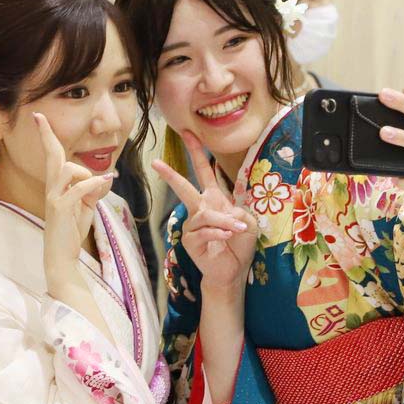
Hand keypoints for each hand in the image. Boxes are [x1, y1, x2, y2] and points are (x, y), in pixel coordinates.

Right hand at [35, 112, 114, 289]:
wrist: (62, 256)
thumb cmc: (71, 231)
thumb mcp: (87, 206)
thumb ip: (93, 190)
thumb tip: (104, 178)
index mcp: (57, 186)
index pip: (53, 157)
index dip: (47, 137)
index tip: (39, 118)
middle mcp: (52, 188)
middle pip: (51, 155)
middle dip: (46, 135)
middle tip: (38, 117)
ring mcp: (54, 198)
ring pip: (67, 168)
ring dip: (85, 174)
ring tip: (94, 189)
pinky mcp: (60, 209)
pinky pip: (79, 189)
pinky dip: (94, 184)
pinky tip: (106, 184)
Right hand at [152, 130, 257, 294]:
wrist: (233, 270)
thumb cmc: (239, 244)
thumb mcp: (248, 221)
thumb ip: (237, 211)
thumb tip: (224, 213)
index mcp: (213, 200)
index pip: (204, 172)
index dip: (197, 153)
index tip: (189, 133)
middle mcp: (199, 210)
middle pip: (184, 188)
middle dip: (171, 175)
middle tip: (156, 163)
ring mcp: (193, 226)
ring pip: (204, 215)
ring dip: (223, 221)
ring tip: (237, 229)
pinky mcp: (191, 242)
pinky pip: (204, 232)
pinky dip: (219, 233)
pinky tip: (227, 237)